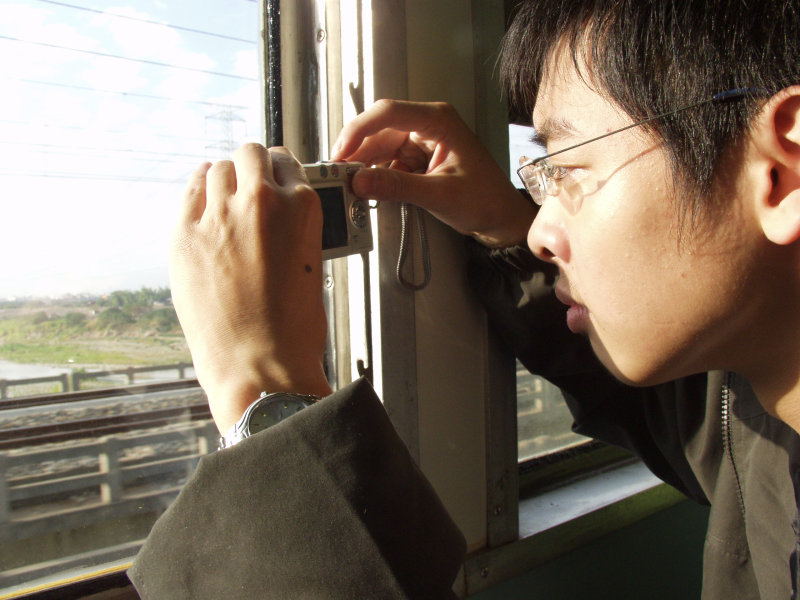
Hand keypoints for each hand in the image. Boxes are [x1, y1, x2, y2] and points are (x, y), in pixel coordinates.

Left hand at [170, 144, 331, 432]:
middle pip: (249, 155)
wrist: (259, 365)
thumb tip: (278, 213)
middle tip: (250, 183)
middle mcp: (259, 201)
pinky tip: (202, 205)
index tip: (273, 179)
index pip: (285, 163)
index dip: (278, 172)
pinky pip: (189, 194)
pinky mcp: (184, 236)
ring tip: (225, 198)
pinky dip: (197, 193)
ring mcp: (218, 217)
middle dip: (251, 167)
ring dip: (223, 179)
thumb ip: (294, 227)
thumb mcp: (311, 264)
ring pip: (216, 169)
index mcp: (300, 208)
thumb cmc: (292, 327)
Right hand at [331, 99, 534, 247]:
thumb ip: (397, 187)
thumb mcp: (439, 195)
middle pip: (379, 130)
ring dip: (364, 166)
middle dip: (357, 153)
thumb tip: (360, 182)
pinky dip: (376, 175)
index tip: (340, 153)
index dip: (358, 130)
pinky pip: (388, 162)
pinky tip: (367, 189)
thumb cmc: (484, 200)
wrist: (501, 219)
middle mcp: (427, 125)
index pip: (388, 113)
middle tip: (337, 176)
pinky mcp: (418, 159)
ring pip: (380, 147)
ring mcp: (422, 142)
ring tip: (349, 186)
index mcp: (438, 120)